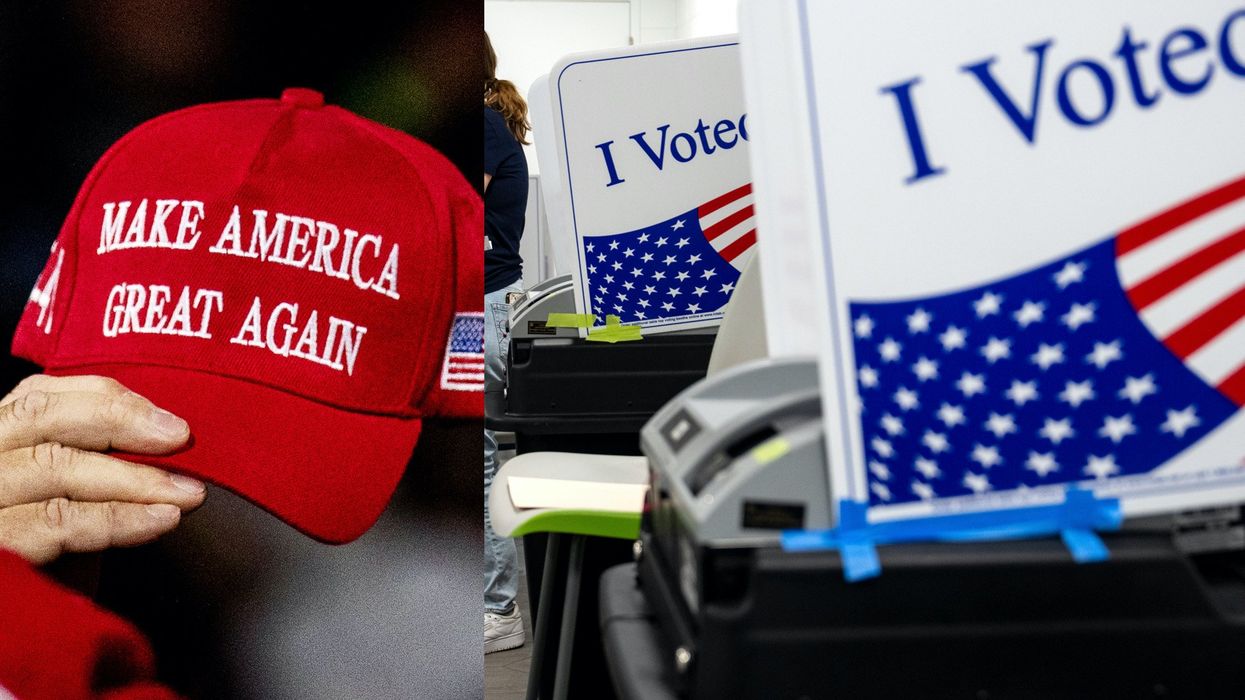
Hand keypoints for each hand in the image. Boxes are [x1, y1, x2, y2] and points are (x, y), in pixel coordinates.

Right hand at [0, 374, 204, 563]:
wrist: (10, 624)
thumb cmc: (34, 553)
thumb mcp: (59, 496)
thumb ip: (89, 459)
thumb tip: (161, 434)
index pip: (39, 396)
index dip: (107, 399)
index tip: (166, 417)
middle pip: (42, 418)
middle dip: (122, 423)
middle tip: (181, 438)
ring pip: (57, 468)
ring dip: (136, 478)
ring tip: (187, 492)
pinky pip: (58, 522)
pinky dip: (118, 519)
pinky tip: (160, 521)